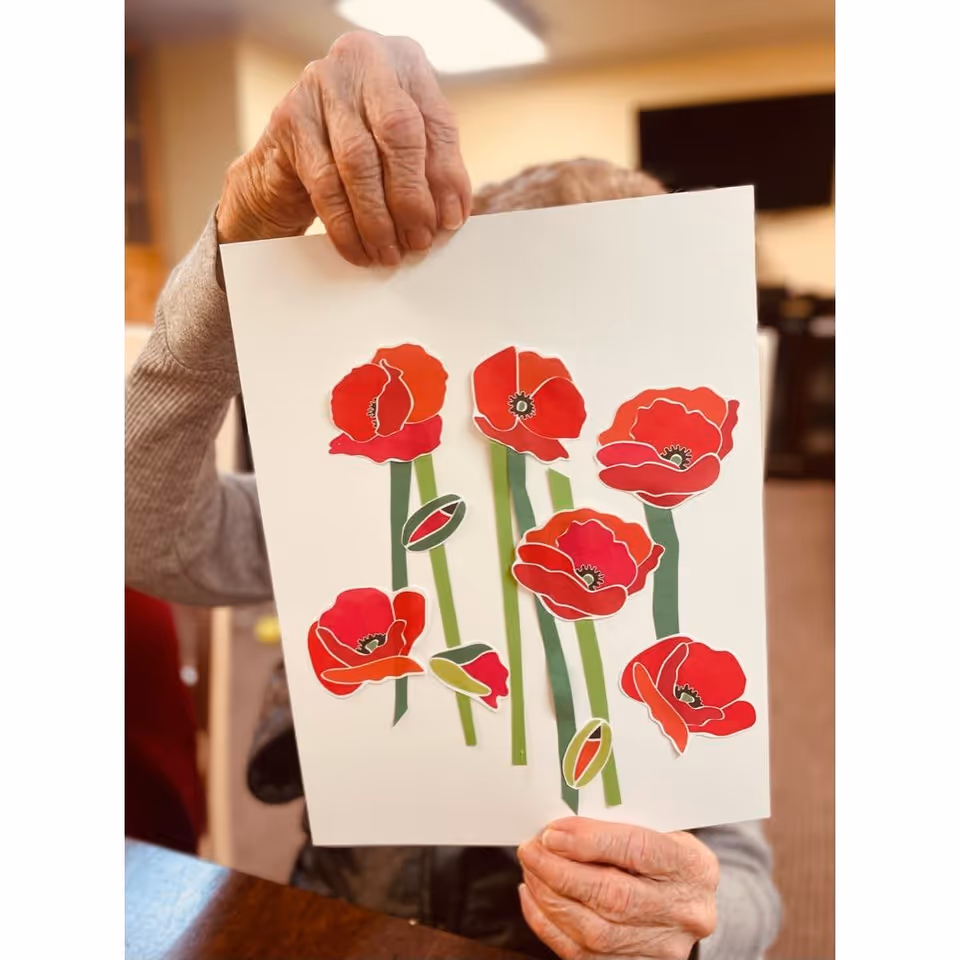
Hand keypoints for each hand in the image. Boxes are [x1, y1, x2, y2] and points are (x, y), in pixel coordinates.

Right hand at [217, 31, 470, 265]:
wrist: (287, 158)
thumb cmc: (360, 153)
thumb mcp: (406, 153)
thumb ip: (432, 172)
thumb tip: (451, 216)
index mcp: (404, 62)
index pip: (436, 121)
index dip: (447, 177)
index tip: (451, 222)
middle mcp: (363, 59)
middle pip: (398, 132)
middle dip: (411, 197)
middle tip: (419, 241)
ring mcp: (321, 84)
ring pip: (358, 161)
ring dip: (378, 218)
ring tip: (389, 253)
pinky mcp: (289, 119)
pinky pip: (324, 183)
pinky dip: (345, 225)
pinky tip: (358, 249)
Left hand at [517, 817, 717, 959]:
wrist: (689, 899)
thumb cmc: (664, 855)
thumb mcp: (658, 830)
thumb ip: (616, 827)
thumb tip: (559, 830)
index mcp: (693, 867)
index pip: (638, 851)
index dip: (590, 842)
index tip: (552, 833)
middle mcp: (685, 912)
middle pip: (614, 897)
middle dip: (560, 872)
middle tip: (531, 850)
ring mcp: (664, 948)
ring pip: (596, 932)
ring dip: (551, 899)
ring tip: (531, 871)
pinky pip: (585, 956)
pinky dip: (550, 926)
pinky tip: (535, 898)